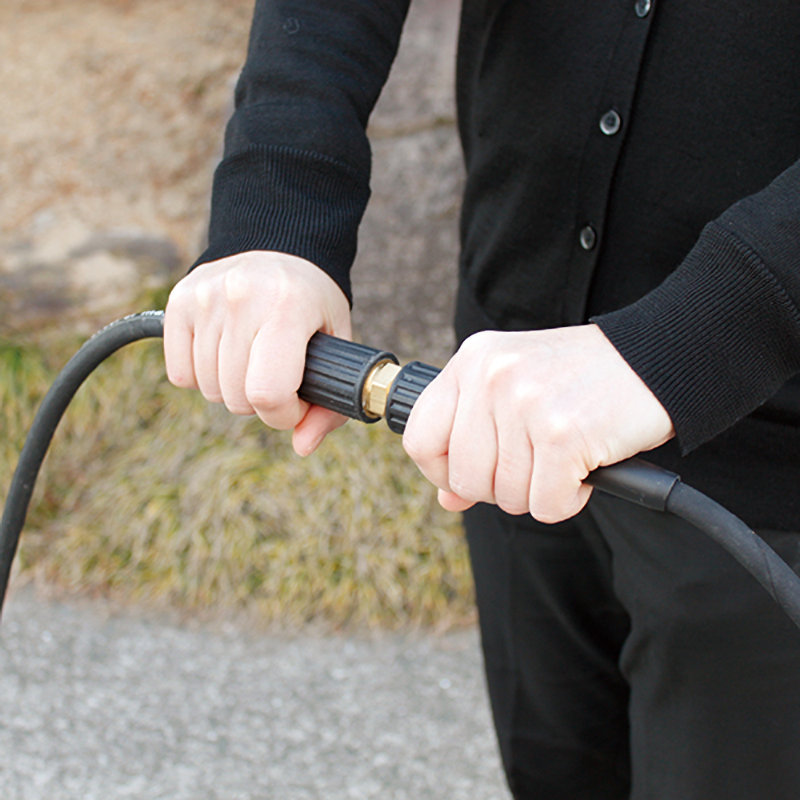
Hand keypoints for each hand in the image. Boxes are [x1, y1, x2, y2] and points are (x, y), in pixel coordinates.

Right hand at [163, 250, 351, 455]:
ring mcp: (206, 297)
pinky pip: (180, 374)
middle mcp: (242, 297)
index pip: (268, 392)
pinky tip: (225, 353)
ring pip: (208, 389)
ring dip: (232, 390)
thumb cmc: (313, 304)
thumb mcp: (338, 344)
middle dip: (261, 403)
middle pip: (235, 398)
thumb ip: (330, 405)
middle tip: (277, 377)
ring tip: (253, 360)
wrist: (281, 244)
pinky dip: (202, 377)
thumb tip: (302, 446)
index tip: (296, 403)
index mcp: (289, 307)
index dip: (284, 415)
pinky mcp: (180, 301)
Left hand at [402, 324, 674, 522]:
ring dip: (538, 492)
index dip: (441, 473)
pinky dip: (567, 500)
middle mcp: (491, 377)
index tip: (467, 478)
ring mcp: (525, 403)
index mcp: (472, 361)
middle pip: (463, 478)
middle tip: (534, 466)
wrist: (656, 358)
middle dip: (499, 488)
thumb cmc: (582, 379)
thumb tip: (446, 499)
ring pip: (505, 496)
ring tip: (564, 457)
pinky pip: (545, 505)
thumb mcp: (514, 392)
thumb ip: (472, 440)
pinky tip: (584, 468)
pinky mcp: (563, 433)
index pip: (419, 438)